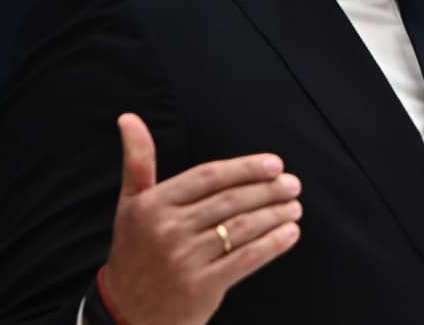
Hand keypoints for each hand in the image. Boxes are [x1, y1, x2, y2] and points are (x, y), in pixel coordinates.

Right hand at [102, 114, 302, 324]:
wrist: (128, 313)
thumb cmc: (136, 251)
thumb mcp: (130, 205)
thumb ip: (137, 162)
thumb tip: (129, 117)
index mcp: (151, 205)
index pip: (209, 177)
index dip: (245, 168)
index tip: (275, 164)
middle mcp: (166, 230)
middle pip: (230, 200)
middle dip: (268, 190)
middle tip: (292, 184)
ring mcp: (184, 260)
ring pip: (242, 227)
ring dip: (276, 214)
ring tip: (294, 205)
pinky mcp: (201, 286)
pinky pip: (246, 258)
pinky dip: (273, 244)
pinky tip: (290, 233)